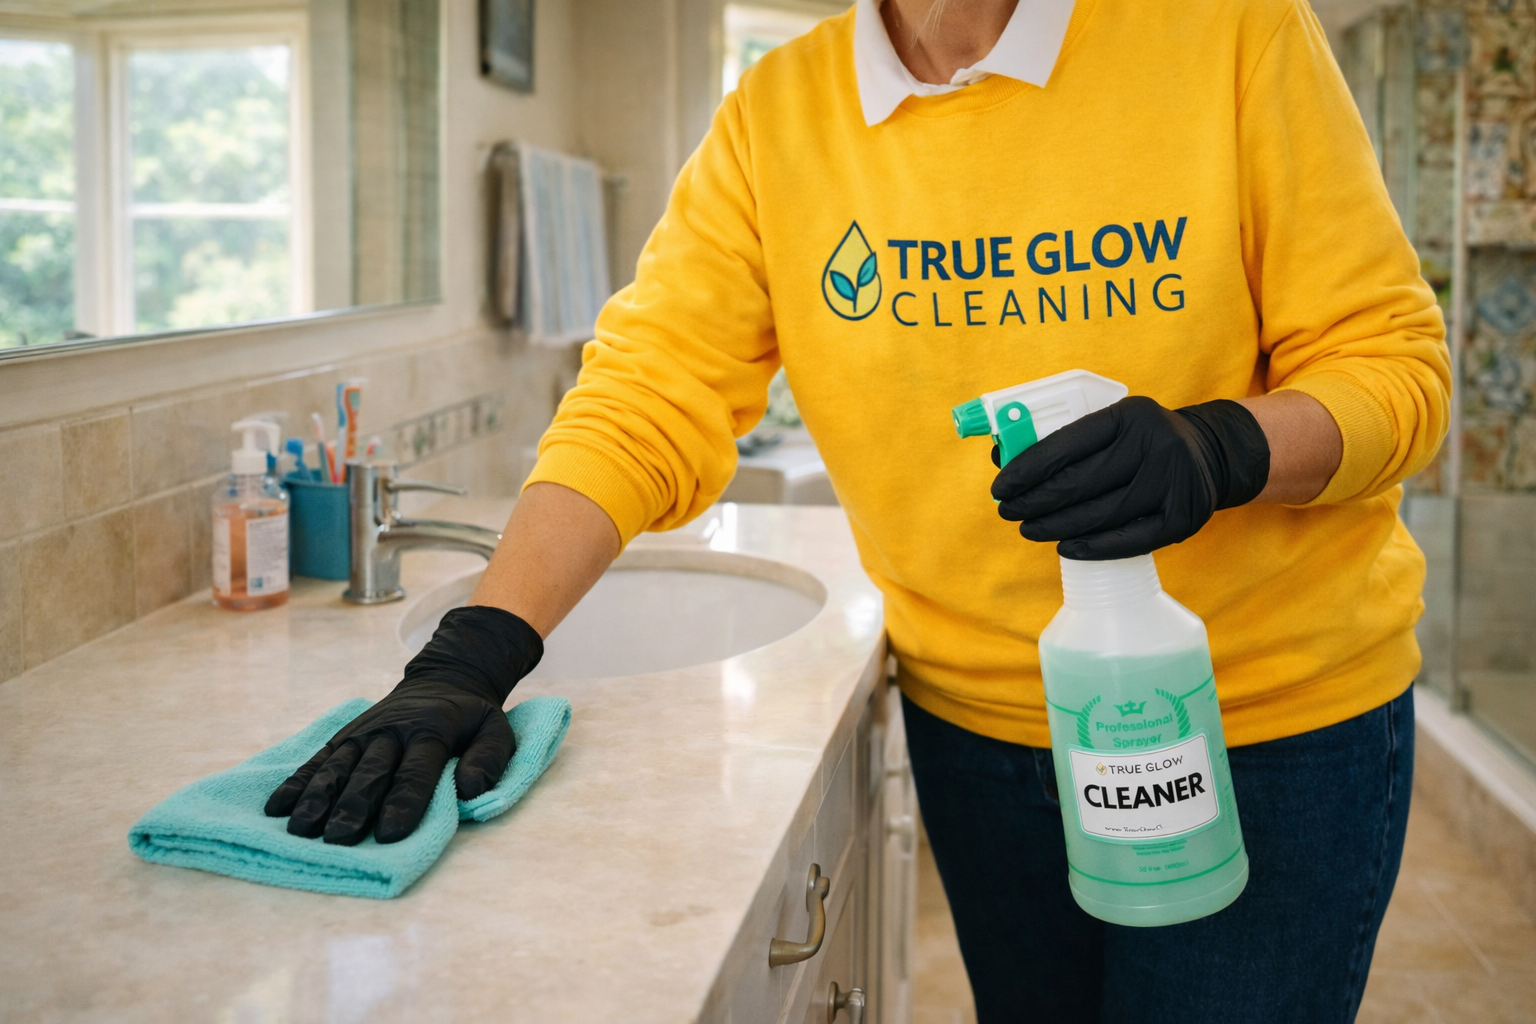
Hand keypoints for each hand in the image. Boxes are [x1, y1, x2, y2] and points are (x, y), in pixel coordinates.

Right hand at [265, 605, 542, 843]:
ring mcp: (362, 733)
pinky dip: (297, 782)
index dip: (404, 802)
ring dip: (318, 797)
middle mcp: (391, 731)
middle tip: (338, 839)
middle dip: (354, 806)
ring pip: (338, 766)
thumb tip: (471, 791)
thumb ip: (489, 759)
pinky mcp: (343, 736)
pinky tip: (277, 808)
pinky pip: (318, 759)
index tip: (391, 834)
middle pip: (370, 772)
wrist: (442, 679)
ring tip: (301, 829)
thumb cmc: (471, 718)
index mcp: (432, 731)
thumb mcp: (497, 729)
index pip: (417, 771)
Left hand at [991, 396, 1269, 559]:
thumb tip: (1004, 458)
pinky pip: (1130, 539)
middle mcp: (1155, 445)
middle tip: (1009, 511)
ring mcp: (1173, 482)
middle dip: (1035, 501)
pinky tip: (1065, 547)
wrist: (1210, 452)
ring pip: (1101, 514)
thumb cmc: (1141, 439)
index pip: (1066, 444)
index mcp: (1129, 415)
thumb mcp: (1113, 423)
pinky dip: (1093, 546)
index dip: (1027, 469)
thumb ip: (1065, 436)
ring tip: (1029, 529)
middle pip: (1080, 483)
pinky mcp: (1183, 517)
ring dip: (1056, 526)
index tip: (1001, 487)